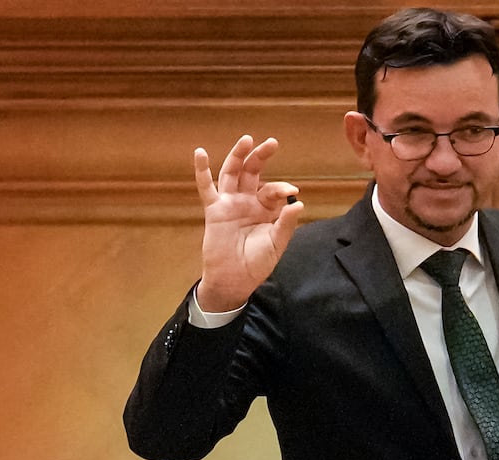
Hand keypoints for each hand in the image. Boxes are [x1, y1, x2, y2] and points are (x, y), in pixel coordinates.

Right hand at [195, 135, 304, 312]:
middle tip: (271, 143)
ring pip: (232, 173)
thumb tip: (299, 204)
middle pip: (253, 172)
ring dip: (238, 156)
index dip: (282, 188)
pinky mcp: (214, 210)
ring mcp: (230, 204)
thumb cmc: (257, 264)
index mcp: (265, 209)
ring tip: (246, 140)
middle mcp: (248, 202)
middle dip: (261, 157)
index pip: (273, 190)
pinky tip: (200, 153)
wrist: (235, 280)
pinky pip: (206, 188)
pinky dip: (202, 171)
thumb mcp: (276, 244)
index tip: (292, 192)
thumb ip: (286, 224)